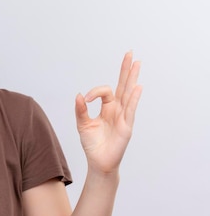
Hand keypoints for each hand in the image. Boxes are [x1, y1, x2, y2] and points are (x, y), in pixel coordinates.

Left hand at [74, 52, 142, 174]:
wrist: (98, 162)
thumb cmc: (92, 144)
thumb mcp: (83, 125)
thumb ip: (80, 110)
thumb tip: (79, 95)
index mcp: (107, 108)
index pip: (105, 91)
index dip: (95, 92)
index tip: (85, 99)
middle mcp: (117, 110)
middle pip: (123, 86)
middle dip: (125, 70)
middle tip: (130, 53)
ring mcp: (124, 117)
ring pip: (129, 94)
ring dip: (132, 78)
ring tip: (137, 63)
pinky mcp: (127, 126)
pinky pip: (130, 110)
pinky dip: (133, 98)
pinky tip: (137, 86)